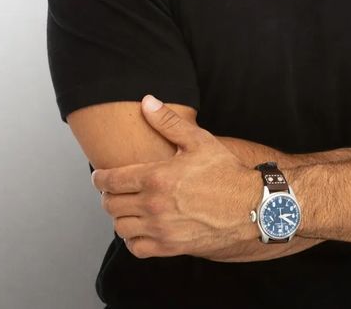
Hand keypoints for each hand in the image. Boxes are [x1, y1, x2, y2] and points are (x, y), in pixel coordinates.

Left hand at [91, 95, 257, 258]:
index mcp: (156, 177)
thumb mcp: (199, 140)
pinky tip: (139, 227)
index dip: (100, 177)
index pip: (110, 180)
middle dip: (108, 195)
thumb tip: (147, 102)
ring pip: (120, 226)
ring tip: (127, 206)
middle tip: (115, 189)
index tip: (100, 175)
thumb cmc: (225, 172)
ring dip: (119, 216)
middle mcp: (154, 205)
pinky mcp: (169, 247)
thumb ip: (168, 122)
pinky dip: (131, 238)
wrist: (250, 207)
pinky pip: (135, 247)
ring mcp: (160, 229)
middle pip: (110, 204)